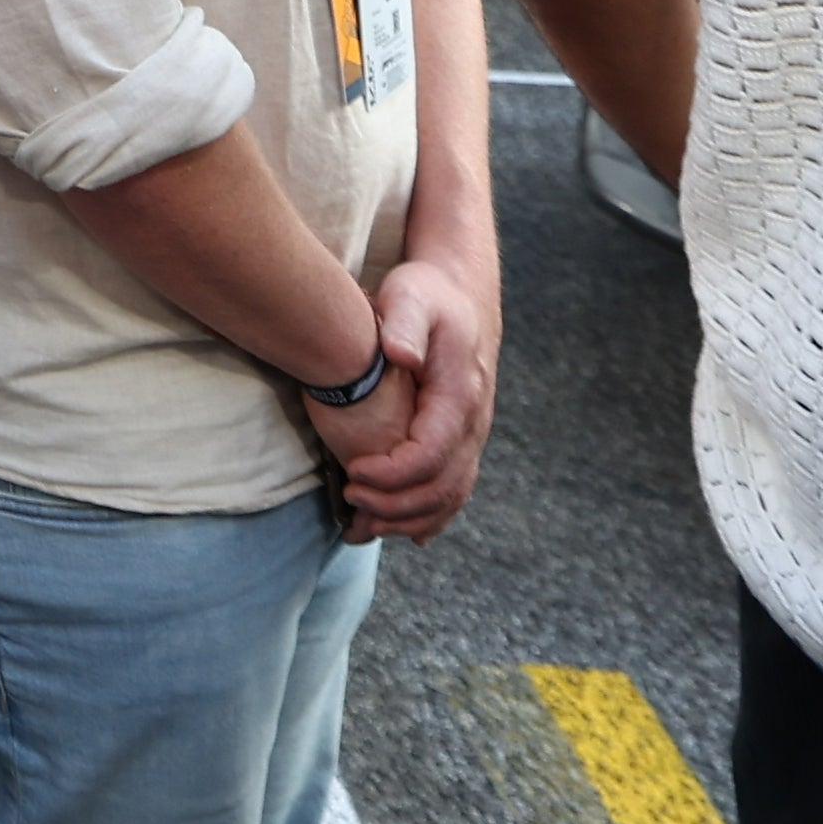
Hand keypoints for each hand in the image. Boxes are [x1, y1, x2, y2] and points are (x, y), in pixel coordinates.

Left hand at [330, 257, 498, 542]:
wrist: (459, 293)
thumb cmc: (427, 295)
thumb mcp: (411, 297)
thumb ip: (403, 323)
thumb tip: (400, 355)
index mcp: (458, 396)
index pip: (430, 453)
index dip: (393, 473)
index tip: (353, 472)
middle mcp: (472, 423)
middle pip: (442, 486)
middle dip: (395, 504)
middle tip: (349, 500)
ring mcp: (471, 435)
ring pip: (451, 496)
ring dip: (409, 518)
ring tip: (363, 523)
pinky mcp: (462, 439)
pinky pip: (455, 488)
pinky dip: (431, 515)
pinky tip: (407, 531)